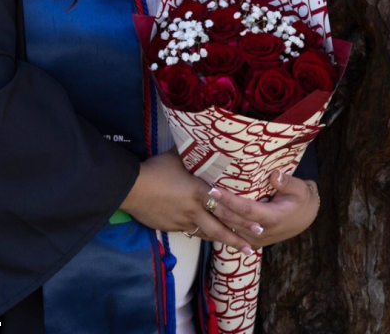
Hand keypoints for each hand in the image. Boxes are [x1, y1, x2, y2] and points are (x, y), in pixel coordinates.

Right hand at [120, 149, 257, 255]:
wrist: (131, 187)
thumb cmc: (155, 169)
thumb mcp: (177, 157)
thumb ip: (192, 154)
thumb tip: (202, 140)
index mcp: (199, 191)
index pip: (225, 208)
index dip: (242, 217)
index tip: (258, 224)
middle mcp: (194, 210)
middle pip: (219, 228)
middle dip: (237, 238)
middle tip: (252, 248)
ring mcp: (182, 221)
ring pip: (206, 234)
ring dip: (221, 240)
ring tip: (235, 248)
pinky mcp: (171, 227)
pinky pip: (190, 232)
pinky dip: (201, 235)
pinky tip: (208, 237)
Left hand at [205, 170, 318, 249]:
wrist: (306, 218)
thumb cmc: (302, 199)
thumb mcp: (300, 188)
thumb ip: (287, 182)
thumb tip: (275, 175)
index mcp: (272, 218)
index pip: (245, 209)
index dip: (228, 200)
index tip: (213, 190)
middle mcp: (262, 232)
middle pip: (233, 220)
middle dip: (215, 207)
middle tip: (200, 193)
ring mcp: (257, 240)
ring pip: (230, 229)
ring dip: (215, 216)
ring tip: (200, 200)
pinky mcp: (253, 241)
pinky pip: (233, 234)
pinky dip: (221, 224)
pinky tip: (208, 214)